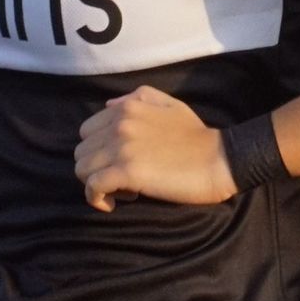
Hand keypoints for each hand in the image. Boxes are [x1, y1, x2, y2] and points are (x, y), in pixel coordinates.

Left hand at [73, 85, 238, 213]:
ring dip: (96, 183)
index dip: (99, 149)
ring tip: (121, 188)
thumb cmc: (196, 135)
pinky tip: (114, 202)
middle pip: (81, 151)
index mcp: (126, 107)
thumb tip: (109, 105)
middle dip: (96, 167)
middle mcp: (119, 124)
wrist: (218, 159)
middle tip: (120, 177)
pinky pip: (93, 187)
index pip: (87, 130)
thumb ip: (138, 98)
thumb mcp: (169, 104)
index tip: (117, 161)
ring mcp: (122, 148)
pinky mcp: (127, 172)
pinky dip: (97, 199)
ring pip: (81, 169)